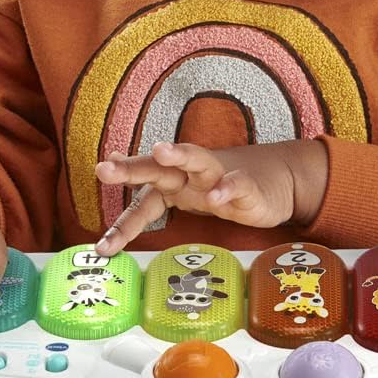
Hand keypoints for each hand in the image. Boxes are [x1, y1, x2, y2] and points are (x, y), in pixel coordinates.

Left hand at [92, 140, 326, 254]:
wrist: (275, 181)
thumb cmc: (221, 185)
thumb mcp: (183, 190)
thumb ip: (148, 187)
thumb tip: (111, 159)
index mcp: (173, 182)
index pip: (142, 200)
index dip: (122, 217)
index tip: (102, 226)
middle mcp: (191, 176)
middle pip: (158, 169)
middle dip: (132, 169)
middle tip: (104, 168)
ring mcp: (218, 177)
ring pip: (197, 161)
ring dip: (180, 154)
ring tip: (162, 152)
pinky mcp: (246, 187)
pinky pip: (235, 185)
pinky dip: (227, 188)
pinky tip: (219, 196)